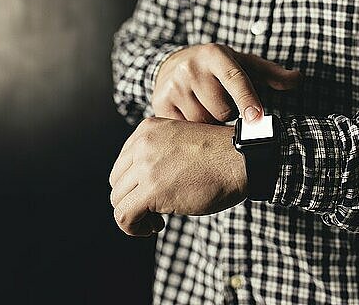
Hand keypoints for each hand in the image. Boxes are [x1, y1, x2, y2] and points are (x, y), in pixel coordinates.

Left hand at [109, 117, 246, 236]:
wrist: (241, 160)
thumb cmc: (221, 156)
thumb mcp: (181, 143)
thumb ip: (158, 154)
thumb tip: (141, 184)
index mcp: (148, 129)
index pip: (123, 162)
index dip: (134, 184)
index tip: (151, 193)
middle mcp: (142, 144)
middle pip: (117, 181)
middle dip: (132, 199)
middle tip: (153, 210)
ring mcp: (145, 166)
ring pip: (118, 199)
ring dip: (134, 215)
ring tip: (156, 220)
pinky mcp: (152, 190)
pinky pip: (124, 216)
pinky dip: (133, 228)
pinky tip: (155, 226)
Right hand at [153, 43, 300, 122]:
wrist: (171, 64)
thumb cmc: (217, 68)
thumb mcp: (243, 64)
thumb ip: (272, 74)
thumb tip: (299, 79)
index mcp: (216, 55)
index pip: (236, 79)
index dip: (248, 100)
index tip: (257, 118)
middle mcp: (192, 67)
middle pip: (221, 110)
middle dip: (226, 114)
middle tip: (221, 104)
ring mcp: (173, 86)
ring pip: (203, 123)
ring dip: (209, 123)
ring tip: (205, 108)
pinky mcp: (160, 103)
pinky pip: (184, 129)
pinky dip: (192, 128)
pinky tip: (191, 116)